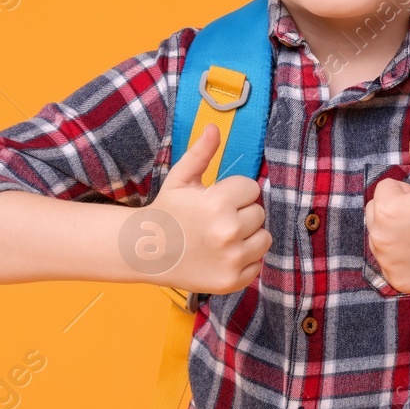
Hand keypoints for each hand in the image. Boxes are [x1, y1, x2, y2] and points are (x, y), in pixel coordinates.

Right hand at [143, 123, 270, 292]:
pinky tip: (222, 255)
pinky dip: (244, 260)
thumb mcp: (181, 179)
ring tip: (223, 236)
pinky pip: (257, 265)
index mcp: (218, 202)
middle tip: (216, 219)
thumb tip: (214, 127)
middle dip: (242, 214)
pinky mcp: (231, 281)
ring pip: (264, 239)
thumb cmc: (167, 212)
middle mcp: (227, 232)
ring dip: (249, 237)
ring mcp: (230, 259)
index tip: (216, 199)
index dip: (235, 192)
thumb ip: (201, 153)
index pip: (252, 189)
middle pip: (260, 214)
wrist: (145, 252)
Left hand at [365, 128, 409, 291]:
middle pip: (377, 213)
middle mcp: (380, 238)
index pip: (385, 189)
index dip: (408, 191)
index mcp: (387, 209)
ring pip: (382, 238)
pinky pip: (390, 263)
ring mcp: (388, 263)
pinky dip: (403, 259)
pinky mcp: (397, 281)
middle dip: (397, 211)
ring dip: (397, 234)